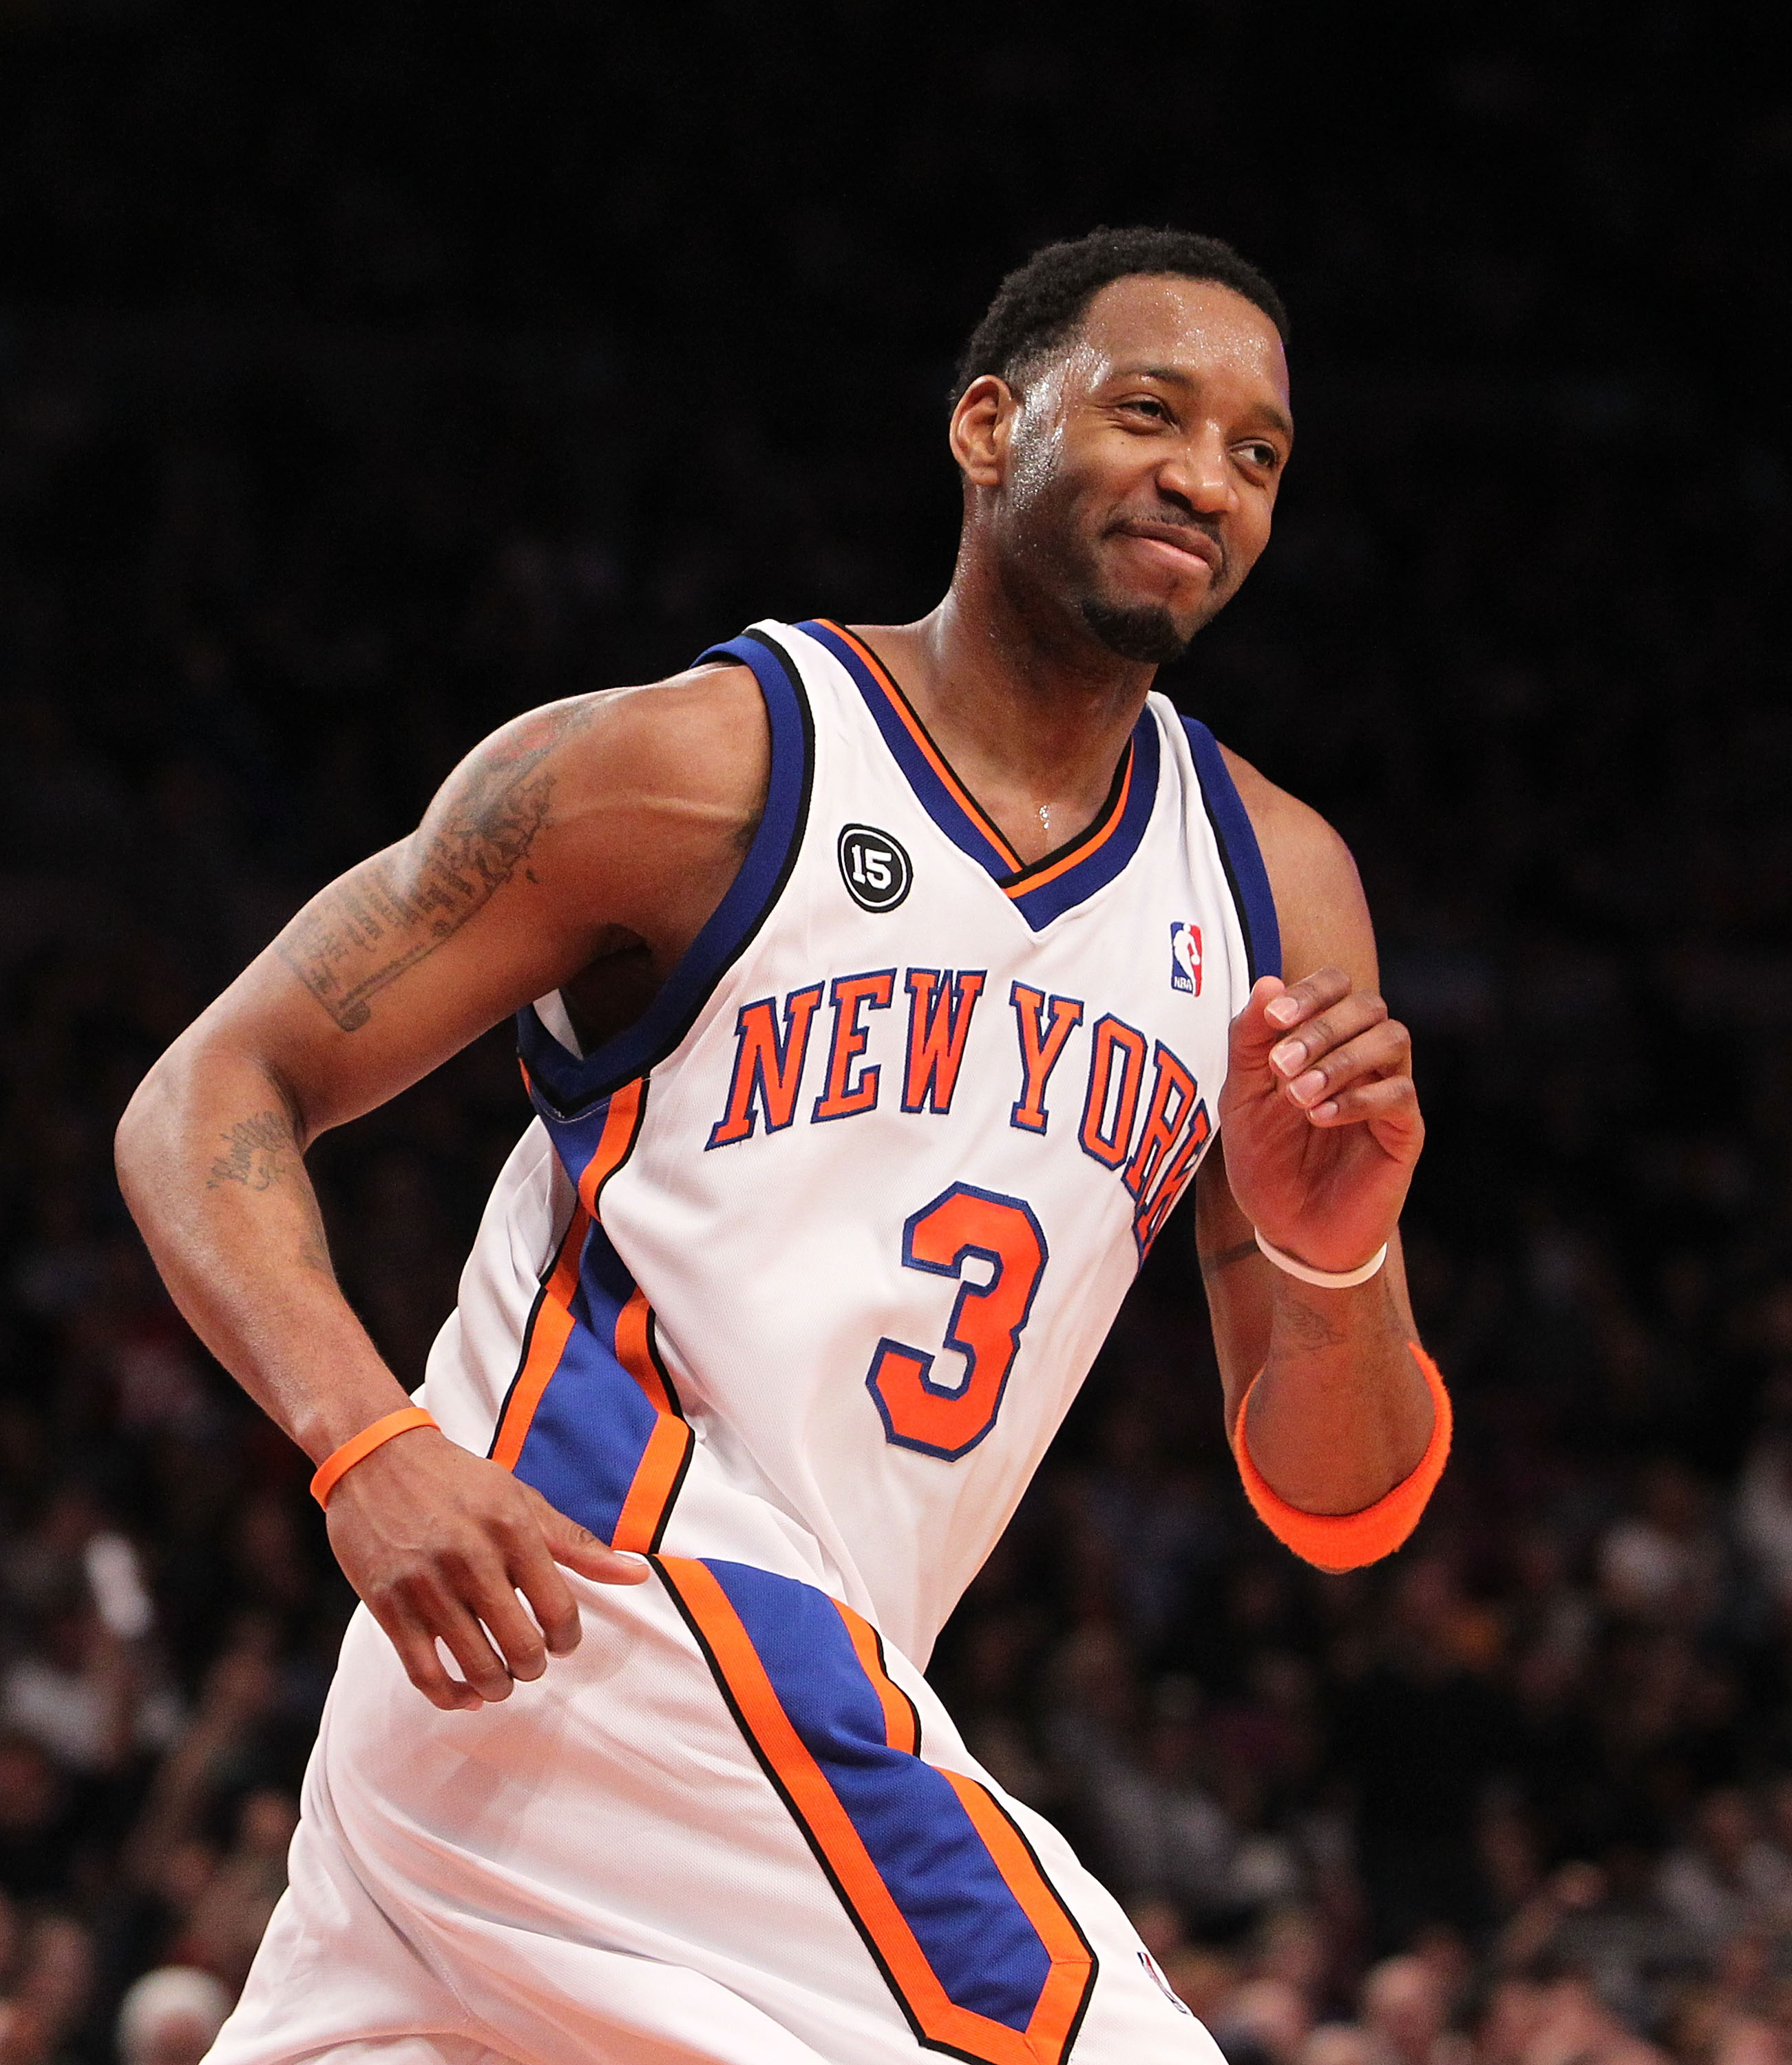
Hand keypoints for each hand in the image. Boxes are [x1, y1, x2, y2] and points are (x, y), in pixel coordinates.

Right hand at [325, 1427, 649, 1711]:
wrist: (377, 1458)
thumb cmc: (460, 1481)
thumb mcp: (522, 1500)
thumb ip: (578, 1543)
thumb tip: (638, 1574)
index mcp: (512, 1529)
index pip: (559, 1610)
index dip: (567, 1639)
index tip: (561, 1641)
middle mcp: (471, 1558)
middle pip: (521, 1647)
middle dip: (533, 1666)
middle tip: (529, 1660)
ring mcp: (427, 1585)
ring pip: (477, 1668)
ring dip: (497, 1686)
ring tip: (501, 1678)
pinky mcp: (387, 1606)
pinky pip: (425, 1675)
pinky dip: (451, 1697)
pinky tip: (466, 1695)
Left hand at [1218, 968, 1421, 1273]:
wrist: (1290, 1230)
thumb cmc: (1267, 1159)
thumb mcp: (1241, 1098)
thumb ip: (1248, 1042)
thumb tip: (1268, 982)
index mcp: (1325, 1038)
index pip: (1336, 984)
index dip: (1309, 992)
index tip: (1272, 1019)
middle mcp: (1363, 1056)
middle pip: (1369, 1005)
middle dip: (1321, 1027)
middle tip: (1280, 1066)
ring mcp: (1388, 1091)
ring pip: (1393, 1040)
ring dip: (1341, 1060)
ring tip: (1298, 1096)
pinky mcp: (1404, 1131)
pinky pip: (1399, 1095)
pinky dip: (1357, 1099)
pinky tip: (1320, 1118)